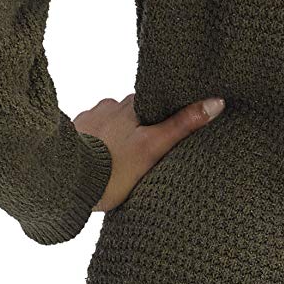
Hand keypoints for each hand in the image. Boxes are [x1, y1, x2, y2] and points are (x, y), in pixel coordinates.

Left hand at [76, 91, 224, 211]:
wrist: (68, 181)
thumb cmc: (114, 168)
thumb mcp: (153, 147)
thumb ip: (183, 126)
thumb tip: (216, 102)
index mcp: (130, 105)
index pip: (154, 104)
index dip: (163, 116)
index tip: (168, 132)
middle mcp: (108, 105)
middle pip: (133, 115)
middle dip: (140, 129)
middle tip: (148, 153)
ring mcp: (89, 118)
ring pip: (112, 126)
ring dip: (118, 139)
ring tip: (123, 162)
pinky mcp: (73, 134)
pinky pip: (92, 136)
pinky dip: (99, 146)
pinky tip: (101, 162)